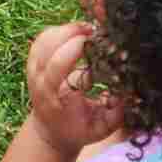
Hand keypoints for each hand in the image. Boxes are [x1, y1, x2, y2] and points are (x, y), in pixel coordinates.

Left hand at [25, 20, 114, 160]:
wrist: (50, 132)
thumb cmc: (77, 130)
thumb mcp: (100, 129)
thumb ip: (116, 114)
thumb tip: (129, 93)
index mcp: (52, 96)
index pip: (56, 66)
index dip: (75, 49)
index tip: (98, 43)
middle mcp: (38, 79)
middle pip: (48, 46)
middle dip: (72, 33)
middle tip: (96, 31)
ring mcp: (33, 69)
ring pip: (45, 38)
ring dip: (67, 29)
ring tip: (89, 29)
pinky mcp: (34, 61)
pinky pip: (43, 38)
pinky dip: (59, 30)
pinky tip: (77, 32)